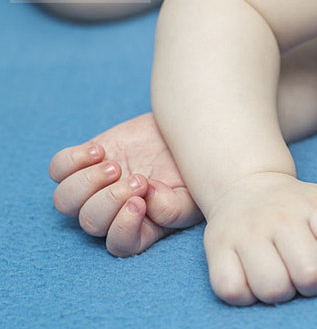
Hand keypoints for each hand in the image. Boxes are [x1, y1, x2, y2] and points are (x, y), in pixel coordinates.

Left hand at [49, 113, 203, 255]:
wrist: (183, 133)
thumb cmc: (191, 169)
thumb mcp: (194, 194)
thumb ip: (175, 210)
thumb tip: (147, 204)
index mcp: (141, 228)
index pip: (118, 246)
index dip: (122, 228)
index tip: (139, 202)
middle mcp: (113, 213)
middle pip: (90, 222)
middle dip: (110, 200)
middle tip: (138, 178)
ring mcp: (96, 188)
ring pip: (65, 201)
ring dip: (88, 183)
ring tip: (114, 165)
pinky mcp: (85, 161)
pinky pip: (58, 170)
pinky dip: (73, 161)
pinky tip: (100, 152)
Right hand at [203, 172, 316, 304]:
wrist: (246, 185)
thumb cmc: (295, 208)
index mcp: (313, 205)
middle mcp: (280, 216)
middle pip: (311, 275)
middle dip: (312, 285)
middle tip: (302, 272)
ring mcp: (246, 231)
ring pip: (273, 289)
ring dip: (280, 293)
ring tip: (278, 275)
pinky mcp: (216, 246)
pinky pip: (233, 290)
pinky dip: (245, 294)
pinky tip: (251, 278)